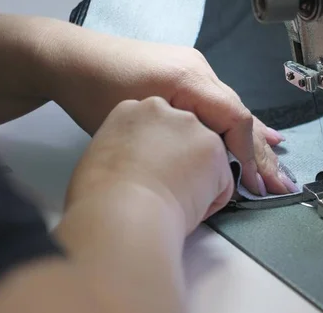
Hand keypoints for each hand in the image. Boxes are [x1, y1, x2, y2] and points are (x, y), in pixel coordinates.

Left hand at [45, 27, 295, 195]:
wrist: (70, 59)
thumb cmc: (93, 93)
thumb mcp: (135, 123)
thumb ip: (178, 143)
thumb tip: (212, 171)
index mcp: (189, 78)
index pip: (235, 117)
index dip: (249, 155)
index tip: (257, 187)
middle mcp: (199, 71)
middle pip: (240, 115)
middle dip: (260, 154)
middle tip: (281, 184)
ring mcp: (194, 71)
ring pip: (232, 110)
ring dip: (255, 141)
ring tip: (278, 166)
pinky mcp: (185, 77)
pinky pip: (219, 105)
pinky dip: (237, 125)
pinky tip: (263, 134)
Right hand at [65, 97, 232, 232]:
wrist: (123, 212)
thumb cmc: (101, 197)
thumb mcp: (100, 158)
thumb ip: (124, 150)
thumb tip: (134, 166)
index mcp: (131, 110)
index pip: (155, 127)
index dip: (155, 154)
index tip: (148, 173)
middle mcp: (165, 110)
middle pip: (184, 137)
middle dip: (181, 161)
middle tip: (161, 189)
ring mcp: (193, 127)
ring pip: (206, 159)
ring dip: (197, 180)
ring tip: (171, 200)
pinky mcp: (215, 149)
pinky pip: (222, 182)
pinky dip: (211, 200)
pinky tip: (186, 206)